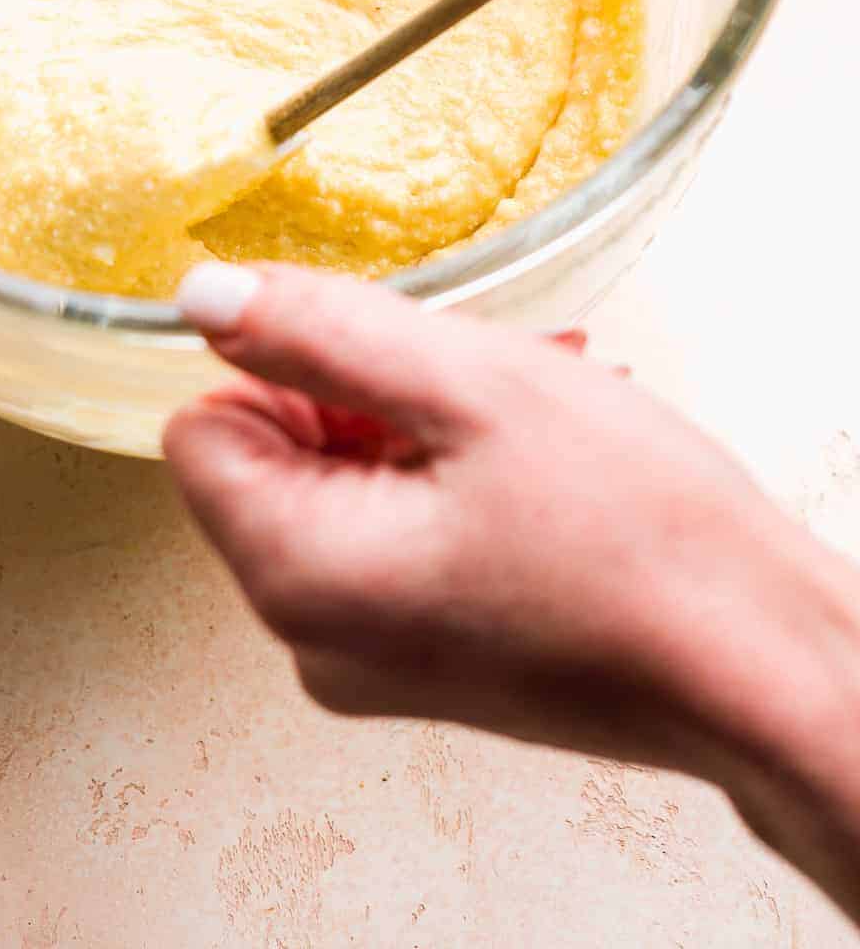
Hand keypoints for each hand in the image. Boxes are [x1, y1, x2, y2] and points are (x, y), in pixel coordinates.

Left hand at [164, 263, 859, 923]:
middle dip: (370, 391)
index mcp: (296, 573)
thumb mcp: (470, 386)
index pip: (202, 427)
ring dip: (428, 423)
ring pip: (349, 485)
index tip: (388, 361)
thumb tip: (202, 297)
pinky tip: (541, 456)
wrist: (763, 669)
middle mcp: (312, 636)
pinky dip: (455, 477)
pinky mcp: (426, 659)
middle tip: (481, 380)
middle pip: (276, 455)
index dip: (288, 368)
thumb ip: (319, 331)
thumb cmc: (640, 539)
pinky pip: (398, 535)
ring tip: (534, 406)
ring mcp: (370, 657)